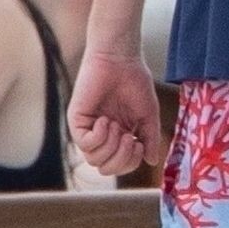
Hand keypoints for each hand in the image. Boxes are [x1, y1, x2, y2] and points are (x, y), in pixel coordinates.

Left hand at [69, 51, 161, 175]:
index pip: (120, 166)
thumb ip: (150, 139)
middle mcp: (102, 136)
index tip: (138, 143)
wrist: (121, 59)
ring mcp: (88, 129)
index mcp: (118, 136)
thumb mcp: (148, 115)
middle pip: (106, 168)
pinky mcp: (77, 120)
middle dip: (121, 158)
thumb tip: (151, 161)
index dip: (130, 162)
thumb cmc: (135, 81)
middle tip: (128, 137)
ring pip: (94, 160)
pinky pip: (84, 144)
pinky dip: (99, 137)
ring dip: (110, 146)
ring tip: (116, 125)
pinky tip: (105, 120)